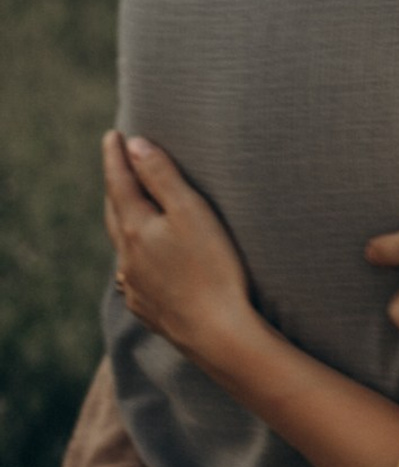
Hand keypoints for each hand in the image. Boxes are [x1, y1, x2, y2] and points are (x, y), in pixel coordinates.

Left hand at [102, 133, 257, 363]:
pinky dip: (134, 257)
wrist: (217, 332)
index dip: (115, 156)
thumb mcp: (192, 212)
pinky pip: (132, 274)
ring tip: (129, 209)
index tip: (112, 134)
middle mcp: (126, 255)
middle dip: (116, 186)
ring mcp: (134, 284)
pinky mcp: (147, 306)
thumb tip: (135, 145)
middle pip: (114, 212)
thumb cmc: (213, 267)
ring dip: (123, 221)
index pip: (119, 182)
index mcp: (136, 228)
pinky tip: (143, 262)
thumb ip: (162, 177)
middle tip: (117, 164)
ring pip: (121, 245)